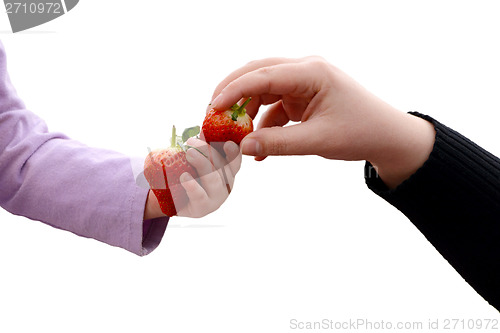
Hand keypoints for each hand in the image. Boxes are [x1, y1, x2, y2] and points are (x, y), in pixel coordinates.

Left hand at [143, 139, 241, 218]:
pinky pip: (200, 196)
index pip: (235, 160)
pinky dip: (192, 185)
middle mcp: (226, 184)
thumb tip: (202, 125)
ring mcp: (216, 198)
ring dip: (201, 163)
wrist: (172, 199)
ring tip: (188, 153)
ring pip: (213, 179)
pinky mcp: (202, 208)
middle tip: (191, 142)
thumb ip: (201, 145)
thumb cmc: (188, 173)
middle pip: (222, 166)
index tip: (228, 143)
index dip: (234, 152)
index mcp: (228, 171)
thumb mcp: (196, 158)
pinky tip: (184, 177)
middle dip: (208, 151)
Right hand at [208, 57, 434, 187]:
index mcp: (312, 72)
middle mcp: (305, 71)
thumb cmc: (361, 132)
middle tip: (212, 117)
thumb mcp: (318, 140)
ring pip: (263, 91)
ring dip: (246, 112)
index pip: (263, 75)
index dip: (234, 91)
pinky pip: (274, 107)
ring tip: (232, 137)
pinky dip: (263, 126)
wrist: (387, 137)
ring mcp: (303, 83)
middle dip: (232, 95)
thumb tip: (243, 147)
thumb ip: (278, 144)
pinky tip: (258, 149)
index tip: (212, 109)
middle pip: (257, 74)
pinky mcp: (302, 97)